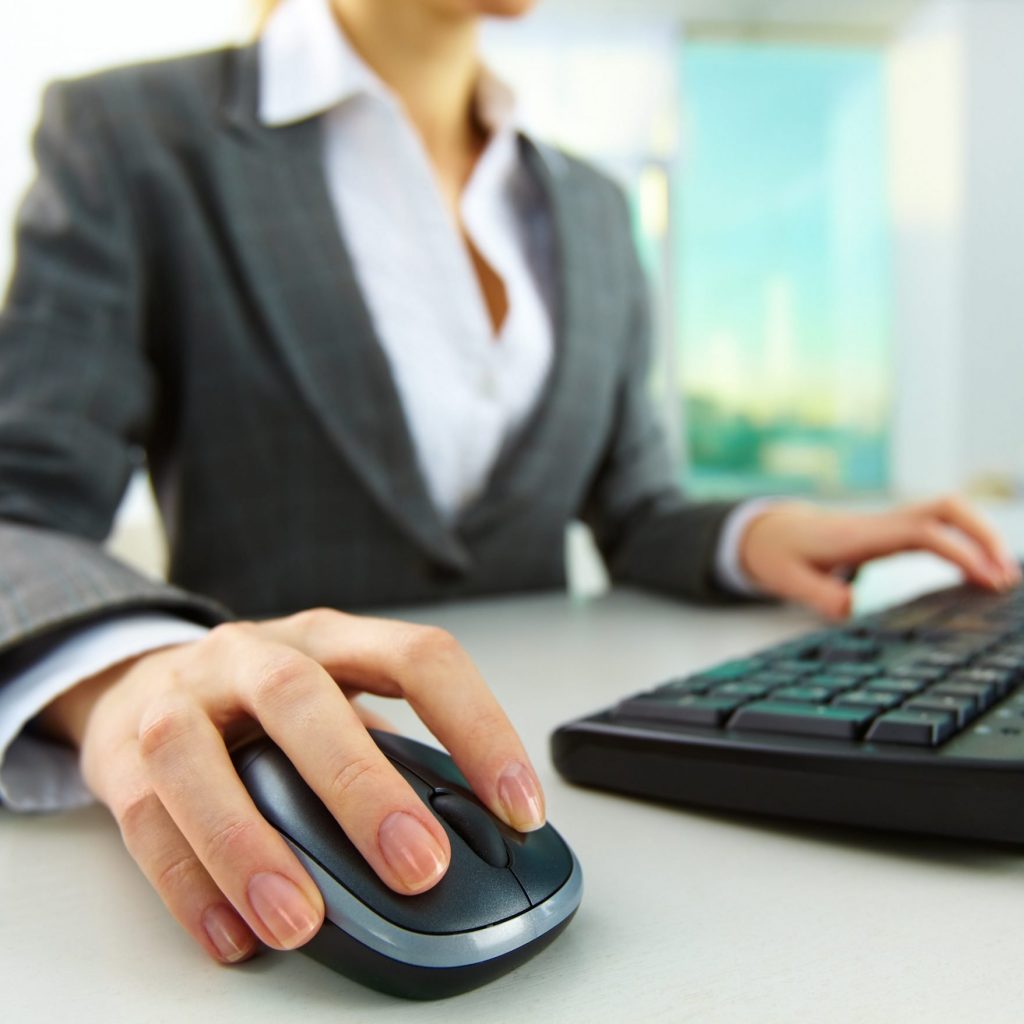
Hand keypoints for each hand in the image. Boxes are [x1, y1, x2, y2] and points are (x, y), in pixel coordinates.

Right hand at [36, 610, 544, 964]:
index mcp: (330, 638)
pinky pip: (146, 820)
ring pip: (202, 758)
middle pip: (302, 699)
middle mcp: (254, 654)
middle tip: (419, 867)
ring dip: (253, 845)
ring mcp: (181, 699)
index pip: (418, 657)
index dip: (477, 725)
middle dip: (361, 785)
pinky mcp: (122, 755)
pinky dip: (189, 884)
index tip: (519, 805)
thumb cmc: (261, 701)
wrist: (143, 681)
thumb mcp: (336, 697)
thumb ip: (388, 748)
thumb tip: (466, 827)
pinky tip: (233, 936)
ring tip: (302, 922)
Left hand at [739, 495, 1020, 619]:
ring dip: (980, 538)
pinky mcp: (893, 531)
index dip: (958, 551)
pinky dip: (966, 544)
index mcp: (861, 535)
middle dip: (983, 534)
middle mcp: (881, 523)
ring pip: (948, 512)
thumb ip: (818, 594)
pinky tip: (980, 572)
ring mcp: (889, 524)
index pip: (922, 532)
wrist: (768, 531)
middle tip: (1005, 577)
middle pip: (946, 507)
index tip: (986, 579)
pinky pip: (939, 527)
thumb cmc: (779, 554)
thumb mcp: (787, 579)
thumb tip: (850, 607)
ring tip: (1003, 578)